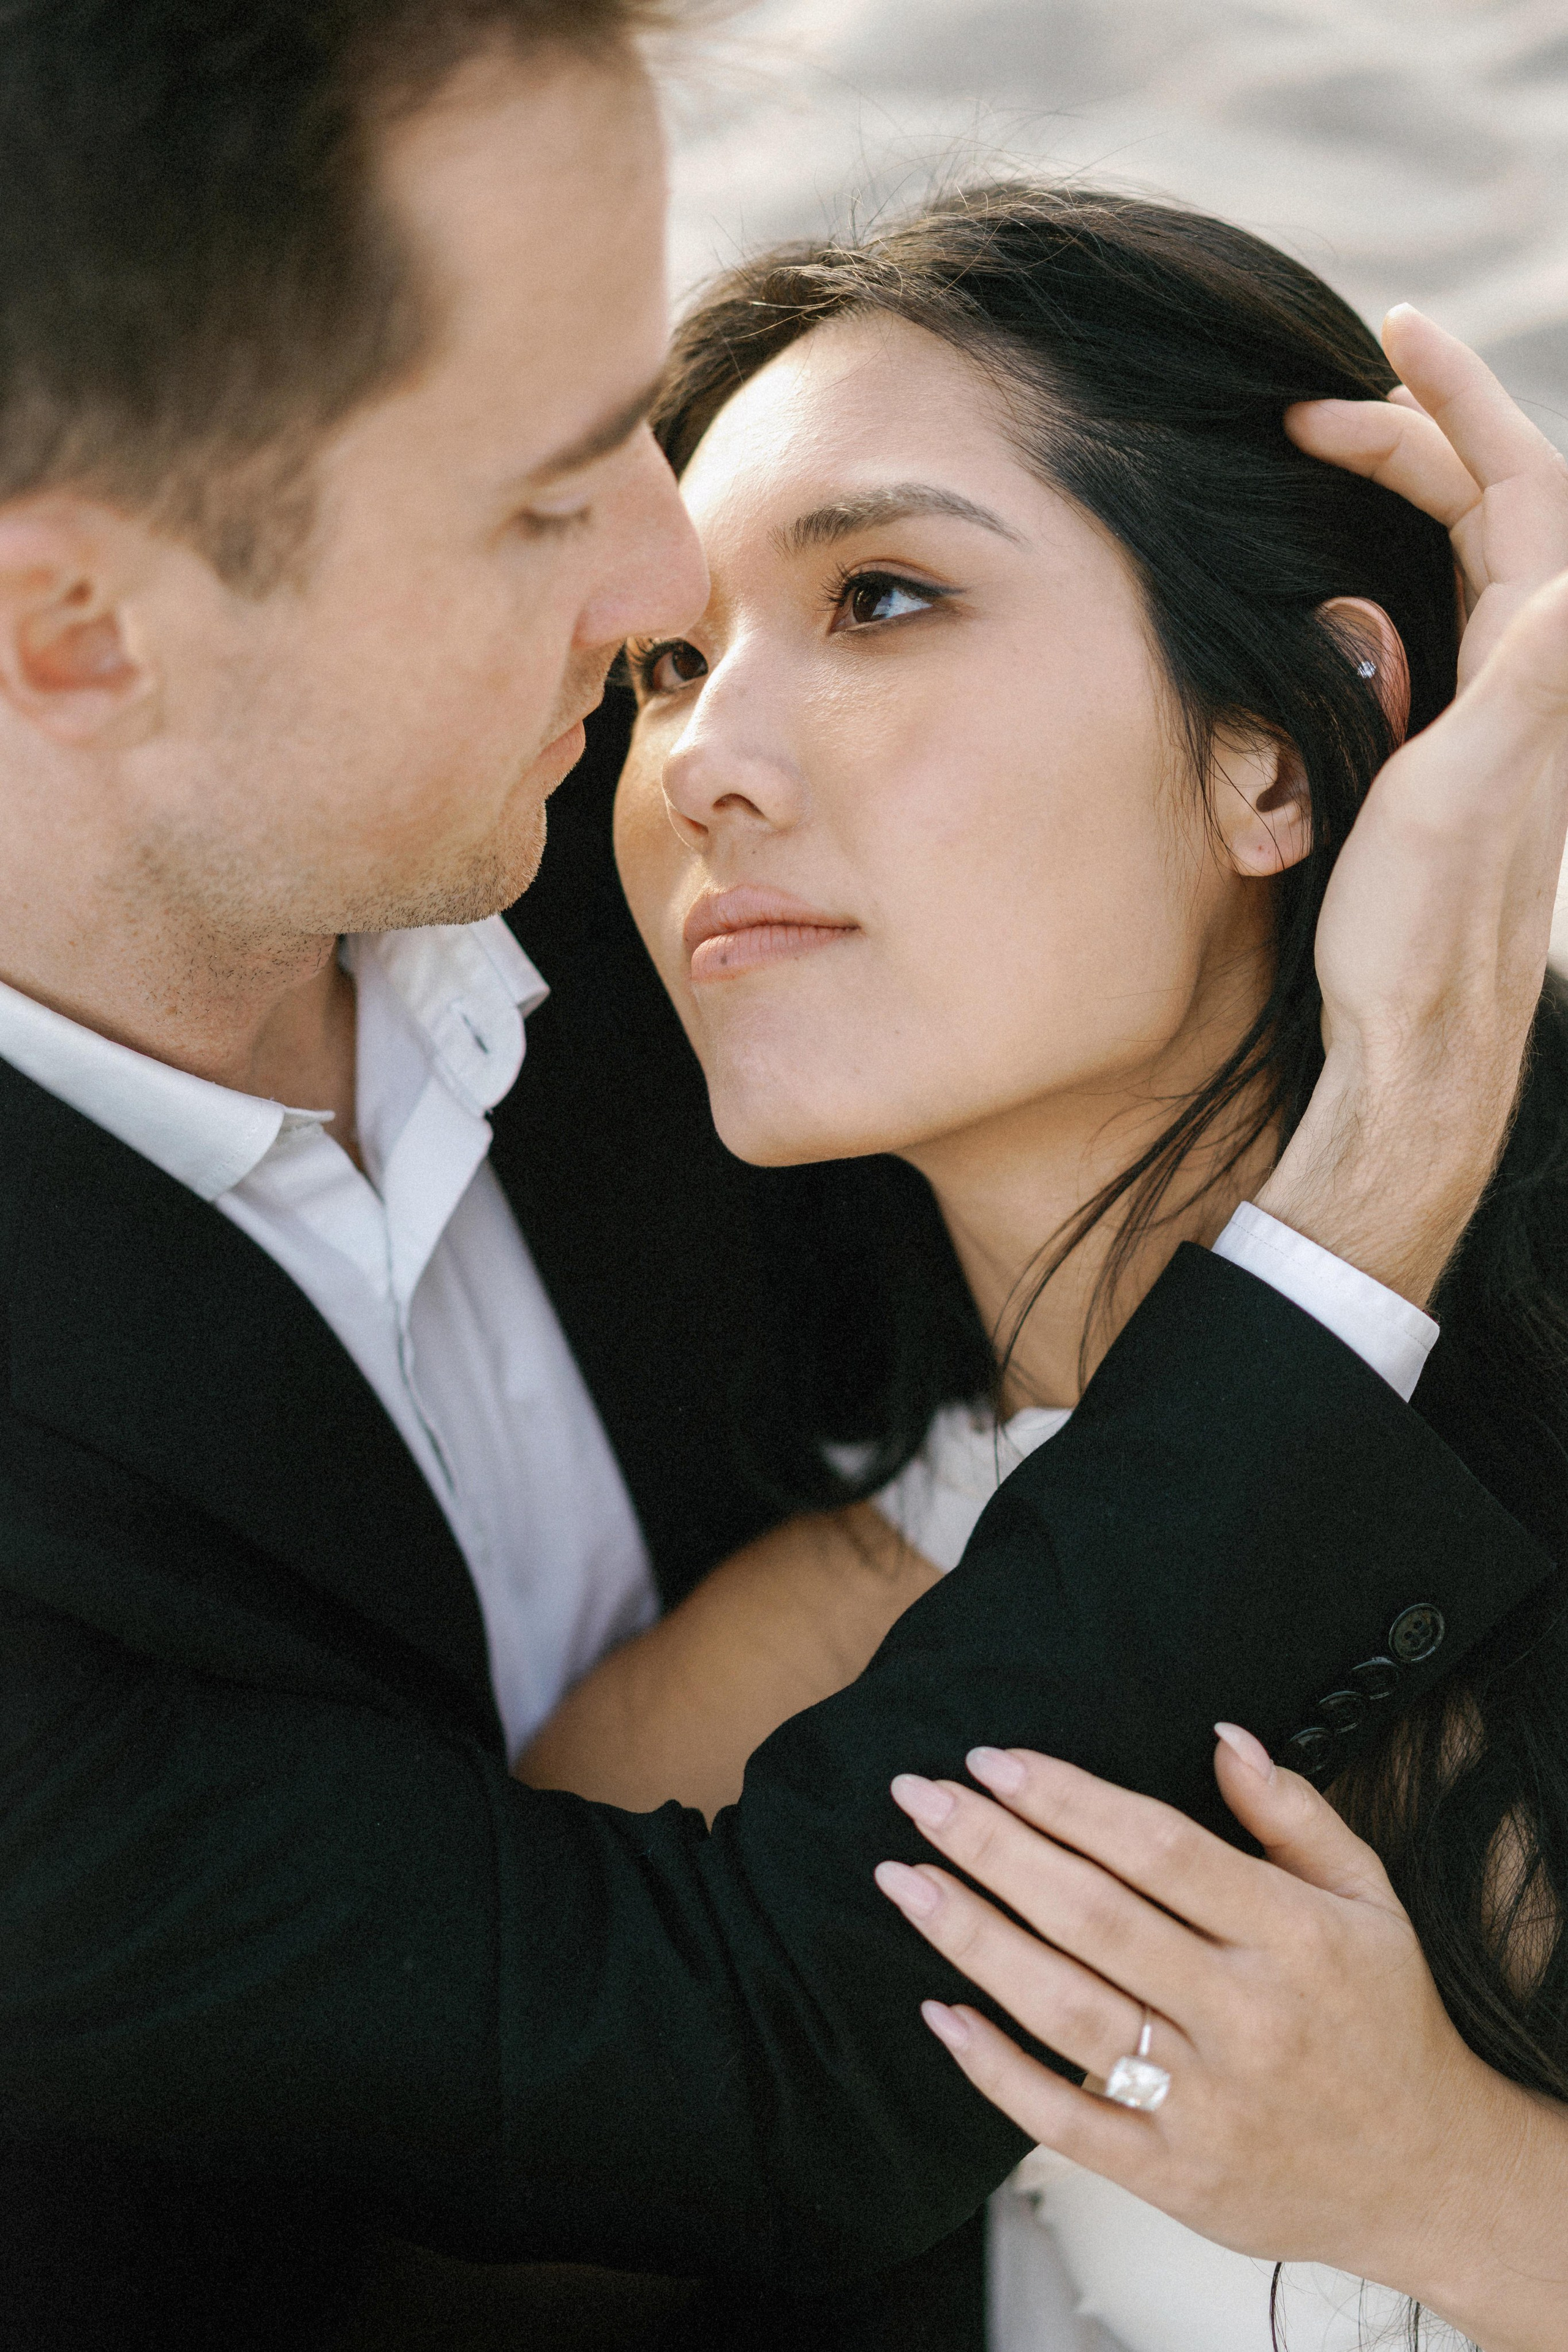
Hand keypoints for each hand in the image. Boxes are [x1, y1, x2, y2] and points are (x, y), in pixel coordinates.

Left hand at [874, 1740, 1567, 2347]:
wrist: (1427, 2176)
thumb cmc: (1384, 2018)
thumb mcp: (1370, 1898)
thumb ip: (1294, 1813)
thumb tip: (1222, 1736)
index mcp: (1294, 1937)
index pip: (1157, 1847)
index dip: (1067, 1799)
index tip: (993, 1761)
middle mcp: (1247, 2017)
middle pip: (1094, 1916)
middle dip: (994, 1848)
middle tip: (920, 1796)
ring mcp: (1207, 2101)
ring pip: (1066, 2008)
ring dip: (972, 1938)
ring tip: (905, 1877)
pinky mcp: (1176, 2175)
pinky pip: (1068, 2119)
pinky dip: (996, 2068)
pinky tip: (940, 2011)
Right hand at [1257, 312, 1567, 1306]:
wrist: (1418, 1045)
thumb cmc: (1424, 935)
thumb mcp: (1461, 801)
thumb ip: (1528, 685)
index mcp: (1535, 664)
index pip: (1517, 486)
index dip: (1457, 403)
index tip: (1386, 338)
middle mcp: (1535, 675)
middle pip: (1497, 507)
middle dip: (1416, 438)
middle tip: (1309, 417)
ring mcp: (1501, 710)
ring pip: (1473, 558)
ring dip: (1414, 492)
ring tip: (1335, 456)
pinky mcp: (1461, 748)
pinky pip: (1444, 615)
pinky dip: (1403, 564)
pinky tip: (1354, 578)